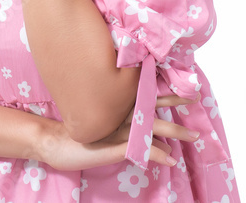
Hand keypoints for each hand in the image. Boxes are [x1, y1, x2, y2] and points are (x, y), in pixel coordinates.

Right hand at [35, 94, 199, 171]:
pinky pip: (138, 149)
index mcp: (117, 108)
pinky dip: (155, 153)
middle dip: (174, 102)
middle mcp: (119, 115)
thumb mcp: (102, 130)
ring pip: (149, 125)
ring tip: (192, 135)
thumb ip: (125, 129)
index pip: (145, 95)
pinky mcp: (112, 145)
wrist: (51, 141)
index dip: (165, 92)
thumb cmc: (76, 135)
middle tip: (195, 99)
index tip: (184, 87)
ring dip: (172, 129)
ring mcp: (116, 129)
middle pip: (151, 105)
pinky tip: (170, 158)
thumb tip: (157, 141)